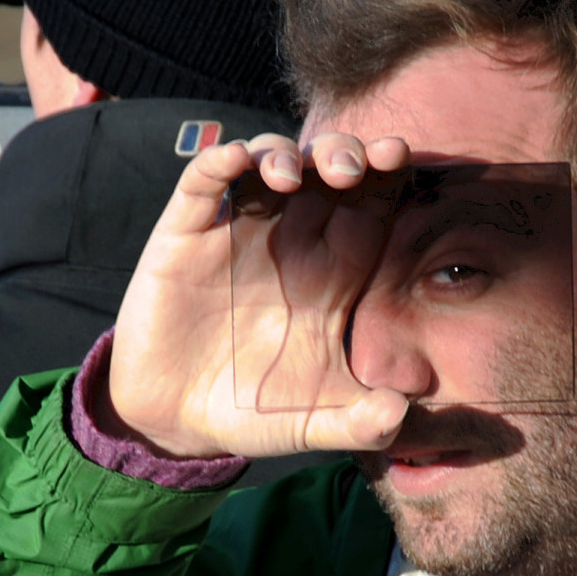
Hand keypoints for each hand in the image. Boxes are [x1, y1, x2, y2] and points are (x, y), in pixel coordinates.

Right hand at [106, 130, 413, 459]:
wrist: (176, 422)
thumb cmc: (253, 412)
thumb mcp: (315, 423)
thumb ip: (360, 423)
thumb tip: (398, 414)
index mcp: (332, 274)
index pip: (370, 207)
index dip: (386, 176)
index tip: (400, 157)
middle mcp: (290, 241)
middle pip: (326, 171)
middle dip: (345, 152)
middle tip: (356, 165)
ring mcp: (237, 231)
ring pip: (268, 161)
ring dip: (284, 153)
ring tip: (293, 175)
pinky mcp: (187, 234)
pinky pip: (203, 180)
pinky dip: (219, 160)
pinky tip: (236, 161)